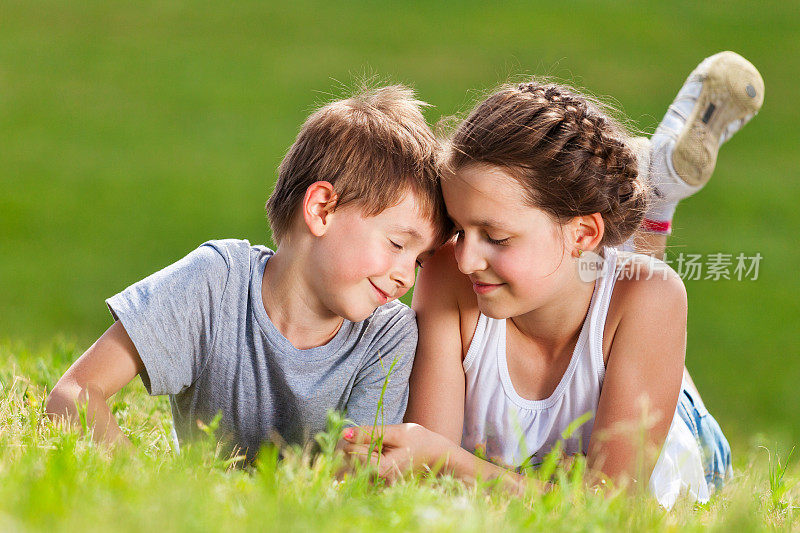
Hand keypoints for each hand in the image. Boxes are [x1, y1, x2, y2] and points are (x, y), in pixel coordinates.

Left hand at [340, 423, 458, 481]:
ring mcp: (377, 487)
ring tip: (386, 450)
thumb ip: (369, 433)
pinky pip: (362, 469)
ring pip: (356, 464)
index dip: (359, 439)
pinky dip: (370, 460)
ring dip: (366, 453)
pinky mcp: (378, 486)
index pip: (351, 452)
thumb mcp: (395, 432)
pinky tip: (385, 457)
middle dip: (362, 447)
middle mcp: (377, 483)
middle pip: (351, 460)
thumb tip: (343, 433)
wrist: (436, 456)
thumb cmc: (418, 441)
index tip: (376, 437)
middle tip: (383, 444)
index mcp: (381, 471)